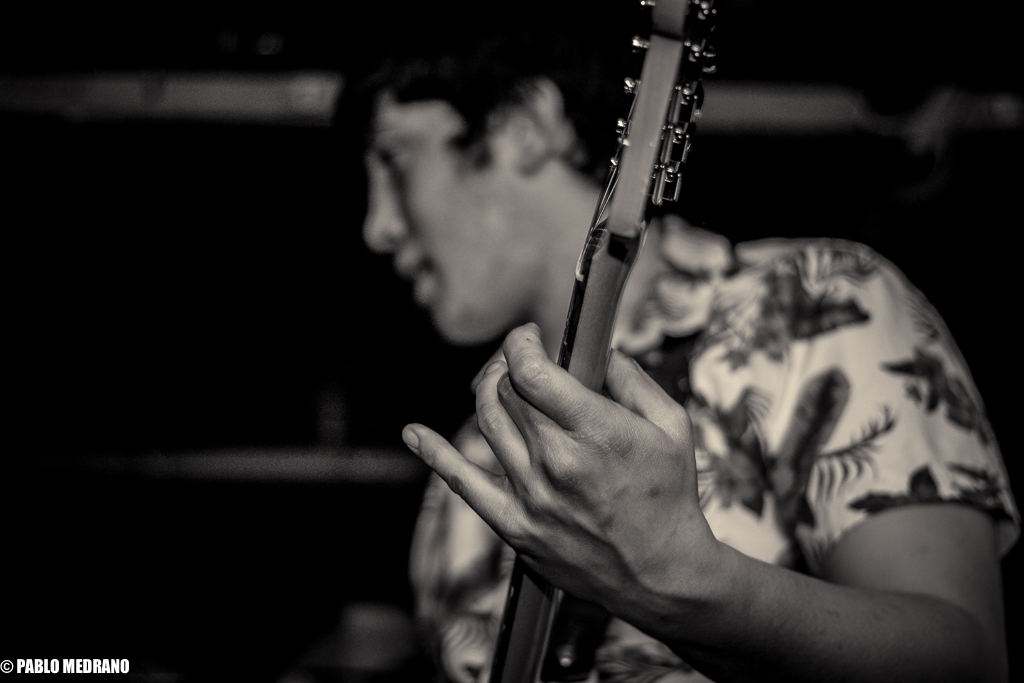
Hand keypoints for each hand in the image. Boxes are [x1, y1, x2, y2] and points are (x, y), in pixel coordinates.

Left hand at [402, 323, 719, 614]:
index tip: (529, 336)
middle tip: (523, 361)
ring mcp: (531, 495)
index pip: (532, 370)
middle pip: (507, 392)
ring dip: (487, 392)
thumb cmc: (669, 498)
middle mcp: (556, 461)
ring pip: (486, 423)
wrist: (661, 575)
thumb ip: (633, 380)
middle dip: (509, 364)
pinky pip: (463, 484)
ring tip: (501, 382)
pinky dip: (434, 454)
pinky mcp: (515, 525)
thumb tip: (602, 353)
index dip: (522, 342)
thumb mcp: (672, 427)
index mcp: (596, 432)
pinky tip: (415, 433)